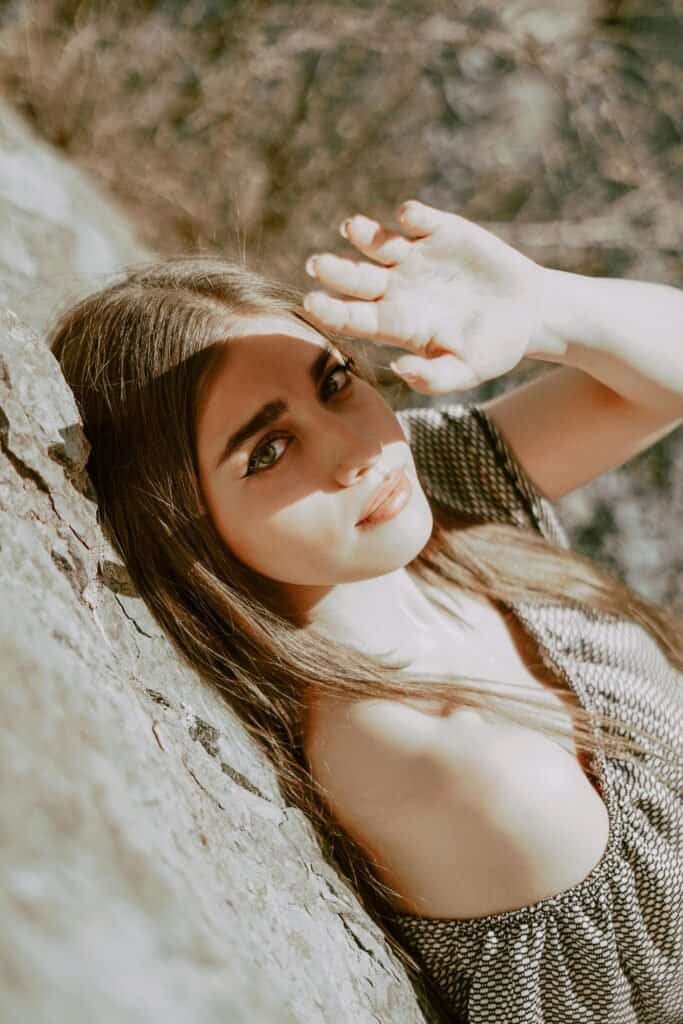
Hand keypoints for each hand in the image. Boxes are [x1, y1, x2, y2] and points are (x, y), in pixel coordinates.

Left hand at [303, 200, 545, 394]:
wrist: (527, 315)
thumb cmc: (491, 349)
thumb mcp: (467, 371)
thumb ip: (434, 377)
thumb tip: (400, 369)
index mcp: (397, 323)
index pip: (355, 318)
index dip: (333, 311)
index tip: (312, 305)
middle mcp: (397, 288)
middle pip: (356, 278)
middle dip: (336, 270)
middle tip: (316, 264)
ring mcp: (416, 258)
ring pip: (379, 243)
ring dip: (364, 234)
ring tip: (351, 228)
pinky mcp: (440, 232)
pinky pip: (419, 219)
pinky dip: (413, 215)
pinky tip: (410, 217)